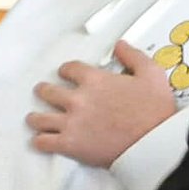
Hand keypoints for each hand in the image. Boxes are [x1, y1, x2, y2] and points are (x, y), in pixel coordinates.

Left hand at [26, 40, 175, 167]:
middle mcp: (78, 99)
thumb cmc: (155, 110)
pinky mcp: (69, 144)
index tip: (65, 74)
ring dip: (35, 117)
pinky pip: (43, 142)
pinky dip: (39, 141)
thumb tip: (120, 45)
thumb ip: (133, 56)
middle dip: (44, 91)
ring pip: (38, 118)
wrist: (153, 142)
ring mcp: (71, 123)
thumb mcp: (152, 73)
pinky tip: (40, 140)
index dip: (66, 71)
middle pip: (47, 91)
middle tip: (43, 92)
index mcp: (95, 80)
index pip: (68, 69)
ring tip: (34, 118)